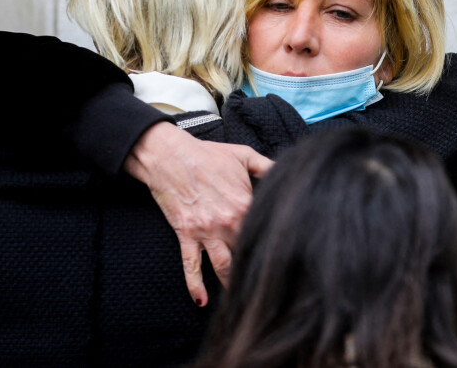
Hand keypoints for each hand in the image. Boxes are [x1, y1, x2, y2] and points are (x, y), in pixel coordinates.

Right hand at [124, 122, 272, 305]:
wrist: (171, 156)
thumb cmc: (206, 154)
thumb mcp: (243, 155)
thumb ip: (267, 166)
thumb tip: (285, 173)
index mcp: (244, 204)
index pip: (264, 230)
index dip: (274, 241)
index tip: (284, 255)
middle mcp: (227, 222)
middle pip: (246, 252)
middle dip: (257, 268)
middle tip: (267, 284)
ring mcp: (206, 231)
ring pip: (223, 266)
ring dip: (231, 283)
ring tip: (241, 299)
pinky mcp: (186, 234)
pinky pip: (191, 265)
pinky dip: (195, 285)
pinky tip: (201, 301)